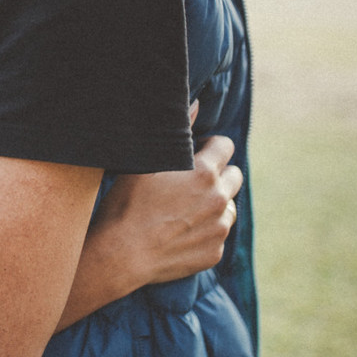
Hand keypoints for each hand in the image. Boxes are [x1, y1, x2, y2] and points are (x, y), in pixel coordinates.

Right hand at [55, 105, 241, 330]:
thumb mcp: (146, 161)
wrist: (121, 254)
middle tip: (190, 181)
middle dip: (218, 174)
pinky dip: (204, 231)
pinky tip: (179, 231)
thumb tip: (196, 102)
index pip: (226, 145)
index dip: (210, 146)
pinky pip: (216, 235)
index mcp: (204, 171)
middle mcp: (218, 199)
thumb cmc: (127, 202)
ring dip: (213, 204)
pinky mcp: (214, 253)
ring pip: (228, 207)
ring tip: (183, 209)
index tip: (195, 152)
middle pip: (235, 176)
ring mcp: (219, 228)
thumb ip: (177, 129)